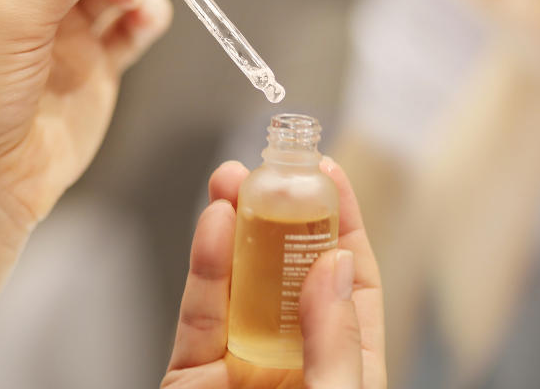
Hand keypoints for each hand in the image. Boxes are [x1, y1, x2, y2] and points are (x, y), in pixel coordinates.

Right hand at [162, 159, 385, 388]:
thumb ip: (336, 339)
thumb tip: (334, 265)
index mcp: (342, 365)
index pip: (349, 280)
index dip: (339, 224)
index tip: (327, 173)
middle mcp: (291, 359)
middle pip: (287, 271)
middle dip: (277, 214)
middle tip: (269, 170)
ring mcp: (239, 365)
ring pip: (236, 283)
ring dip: (233, 227)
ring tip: (231, 182)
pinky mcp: (190, 373)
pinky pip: (198, 313)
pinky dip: (203, 267)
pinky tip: (213, 225)